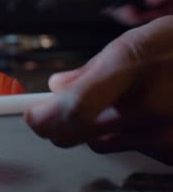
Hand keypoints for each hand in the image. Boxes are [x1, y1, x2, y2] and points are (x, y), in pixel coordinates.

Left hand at [25, 15, 172, 164]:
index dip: (44, 118)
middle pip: (76, 134)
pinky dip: (131, 135)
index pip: (72, 109)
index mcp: (131, 69)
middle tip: (57, 113)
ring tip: (124, 103)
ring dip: (99, 128)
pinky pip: (134, 150)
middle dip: (59, 125)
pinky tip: (151, 114)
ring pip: (102, 142)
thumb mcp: (139, 41)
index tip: (32, 116)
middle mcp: (147, 108)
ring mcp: (165, 135)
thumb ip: (93, 68)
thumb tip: (58, 86)